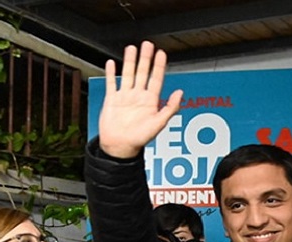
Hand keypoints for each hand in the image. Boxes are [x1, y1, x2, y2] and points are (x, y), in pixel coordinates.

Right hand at [98, 41, 183, 157]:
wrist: (120, 147)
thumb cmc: (139, 139)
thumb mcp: (159, 123)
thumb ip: (170, 107)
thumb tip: (180, 93)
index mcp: (150, 101)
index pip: (156, 79)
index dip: (159, 66)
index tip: (161, 53)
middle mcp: (138, 96)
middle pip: (142, 72)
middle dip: (145, 58)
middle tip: (148, 44)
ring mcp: (125, 97)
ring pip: (128, 74)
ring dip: (130, 61)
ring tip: (132, 48)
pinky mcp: (112, 100)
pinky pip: (111, 83)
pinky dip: (111, 73)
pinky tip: (112, 63)